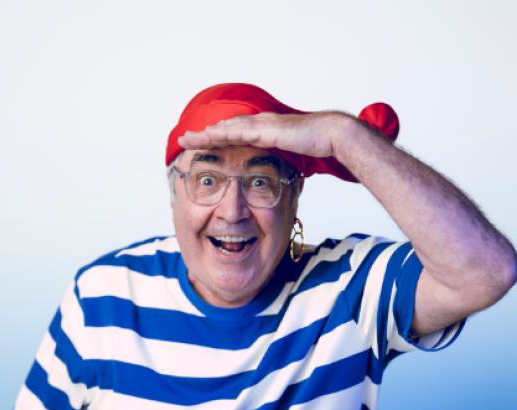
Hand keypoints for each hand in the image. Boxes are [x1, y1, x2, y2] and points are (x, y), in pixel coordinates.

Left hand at [177, 111, 347, 159]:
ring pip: (227, 128)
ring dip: (206, 133)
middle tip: (184, 140)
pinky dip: (221, 133)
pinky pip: (238, 130)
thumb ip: (282, 166)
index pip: (235, 136)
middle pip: (225, 129)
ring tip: (187, 139)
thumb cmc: (319, 148)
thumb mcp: (293, 160)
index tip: (200, 147)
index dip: (217, 141)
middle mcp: (261, 125)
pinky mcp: (266, 128)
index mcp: (266, 132)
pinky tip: (207, 136)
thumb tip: (278, 179)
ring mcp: (263, 124)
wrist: (332, 136)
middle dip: (204, 135)